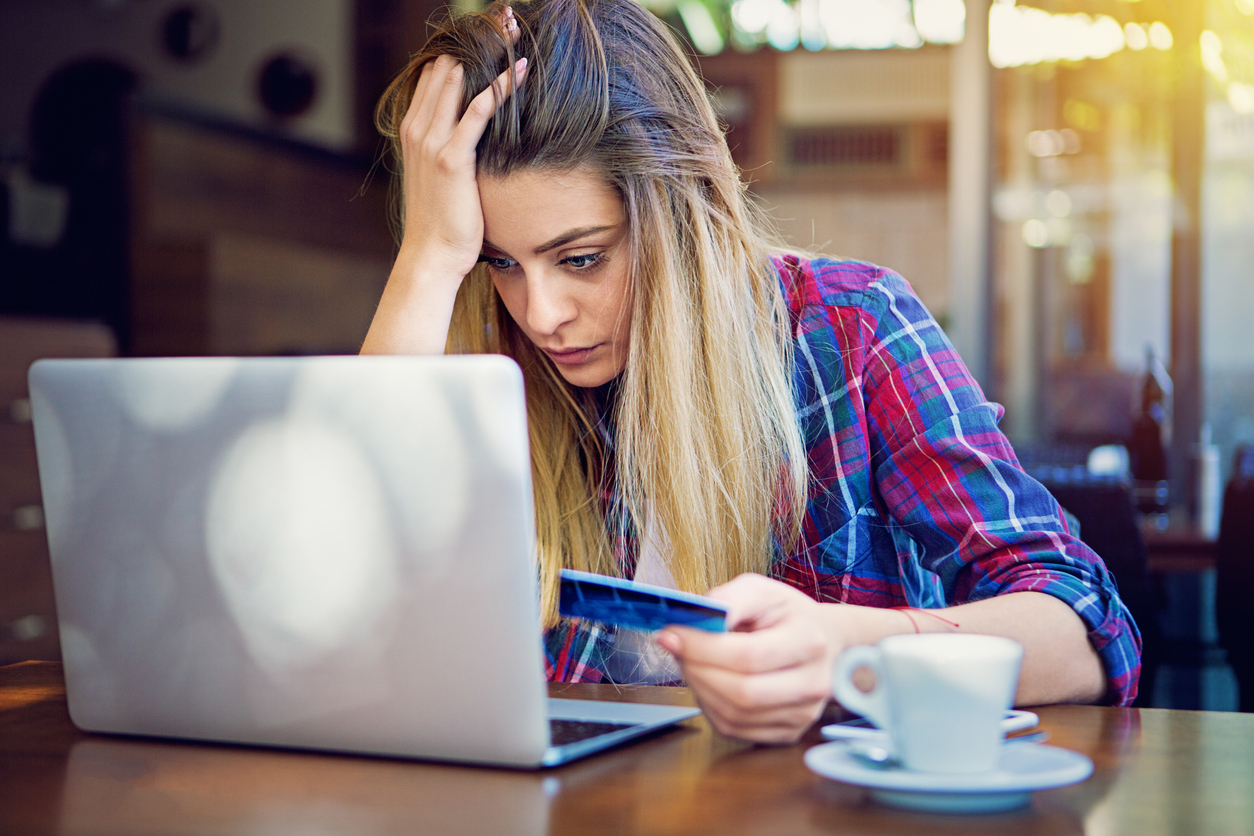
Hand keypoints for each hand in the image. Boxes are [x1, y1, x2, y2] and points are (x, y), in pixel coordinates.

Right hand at [396, 11, 524, 286]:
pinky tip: (521, 70)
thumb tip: (474, 136)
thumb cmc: (444, 219)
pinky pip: (479, 111)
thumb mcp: (441, 175)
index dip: (462, 49)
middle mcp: (417, 127)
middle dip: (477, 41)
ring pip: (462, 81)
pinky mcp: (452, 157)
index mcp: (413, 127)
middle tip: (507, 18)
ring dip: (491, 54)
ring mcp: (432, 141)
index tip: (493, 32)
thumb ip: (450, 147)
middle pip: (448, 67)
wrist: (431, 254)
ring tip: (515, 30)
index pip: (436, 73)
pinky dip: (501, 88)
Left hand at [655, 574, 839, 743]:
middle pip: (742, 691)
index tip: (671, 634)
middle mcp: (813, 683)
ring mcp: (803, 714)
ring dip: (699, 688)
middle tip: (676, 648)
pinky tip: (709, 682)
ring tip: (692, 662)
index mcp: (809, 641)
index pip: (749, 655)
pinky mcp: (788, 732)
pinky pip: (735, 729)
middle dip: (696, 670)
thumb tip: (693, 619)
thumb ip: (729, 599)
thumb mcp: (761, 590)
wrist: (823, 642)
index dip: (703, 648)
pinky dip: (711, 707)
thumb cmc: (787, 615)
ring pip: (734, 715)